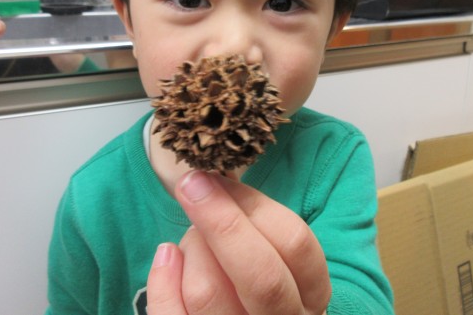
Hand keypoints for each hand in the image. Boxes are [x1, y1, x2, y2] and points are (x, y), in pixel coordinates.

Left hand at [147, 171, 330, 314]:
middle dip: (220, 220)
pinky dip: (162, 279)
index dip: (254, 203)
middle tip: (191, 184)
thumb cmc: (256, 280)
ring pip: (207, 293)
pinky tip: (167, 255)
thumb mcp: (274, 255)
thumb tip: (210, 182)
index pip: (296, 244)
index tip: (216, 177)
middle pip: (261, 276)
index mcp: (310, 295)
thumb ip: (255, 224)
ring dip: (191, 249)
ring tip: (192, 239)